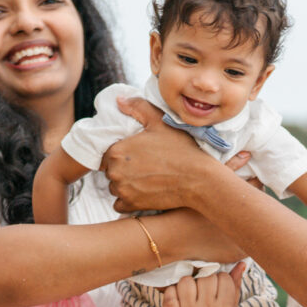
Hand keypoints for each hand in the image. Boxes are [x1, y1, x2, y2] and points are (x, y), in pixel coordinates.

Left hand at [105, 98, 251, 215]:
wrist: (197, 179)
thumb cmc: (180, 149)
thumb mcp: (159, 122)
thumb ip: (137, 108)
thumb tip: (119, 100)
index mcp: (118, 150)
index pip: (108, 153)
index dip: (122, 153)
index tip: (137, 154)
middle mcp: (115, 172)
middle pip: (110, 170)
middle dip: (123, 168)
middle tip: (144, 166)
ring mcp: (123, 190)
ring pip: (114, 187)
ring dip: (125, 184)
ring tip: (145, 179)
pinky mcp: (131, 205)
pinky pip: (119, 204)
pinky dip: (128, 200)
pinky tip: (144, 192)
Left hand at [161, 268, 244, 306]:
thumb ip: (235, 289)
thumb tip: (240, 264)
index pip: (223, 277)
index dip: (221, 281)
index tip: (220, 291)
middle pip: (205, 277)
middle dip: (206, 283)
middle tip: (206, 295)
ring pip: (186, 281)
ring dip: (190, 286)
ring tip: (193, 297)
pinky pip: (169, 294)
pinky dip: (173, 294)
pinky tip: (180, 302)